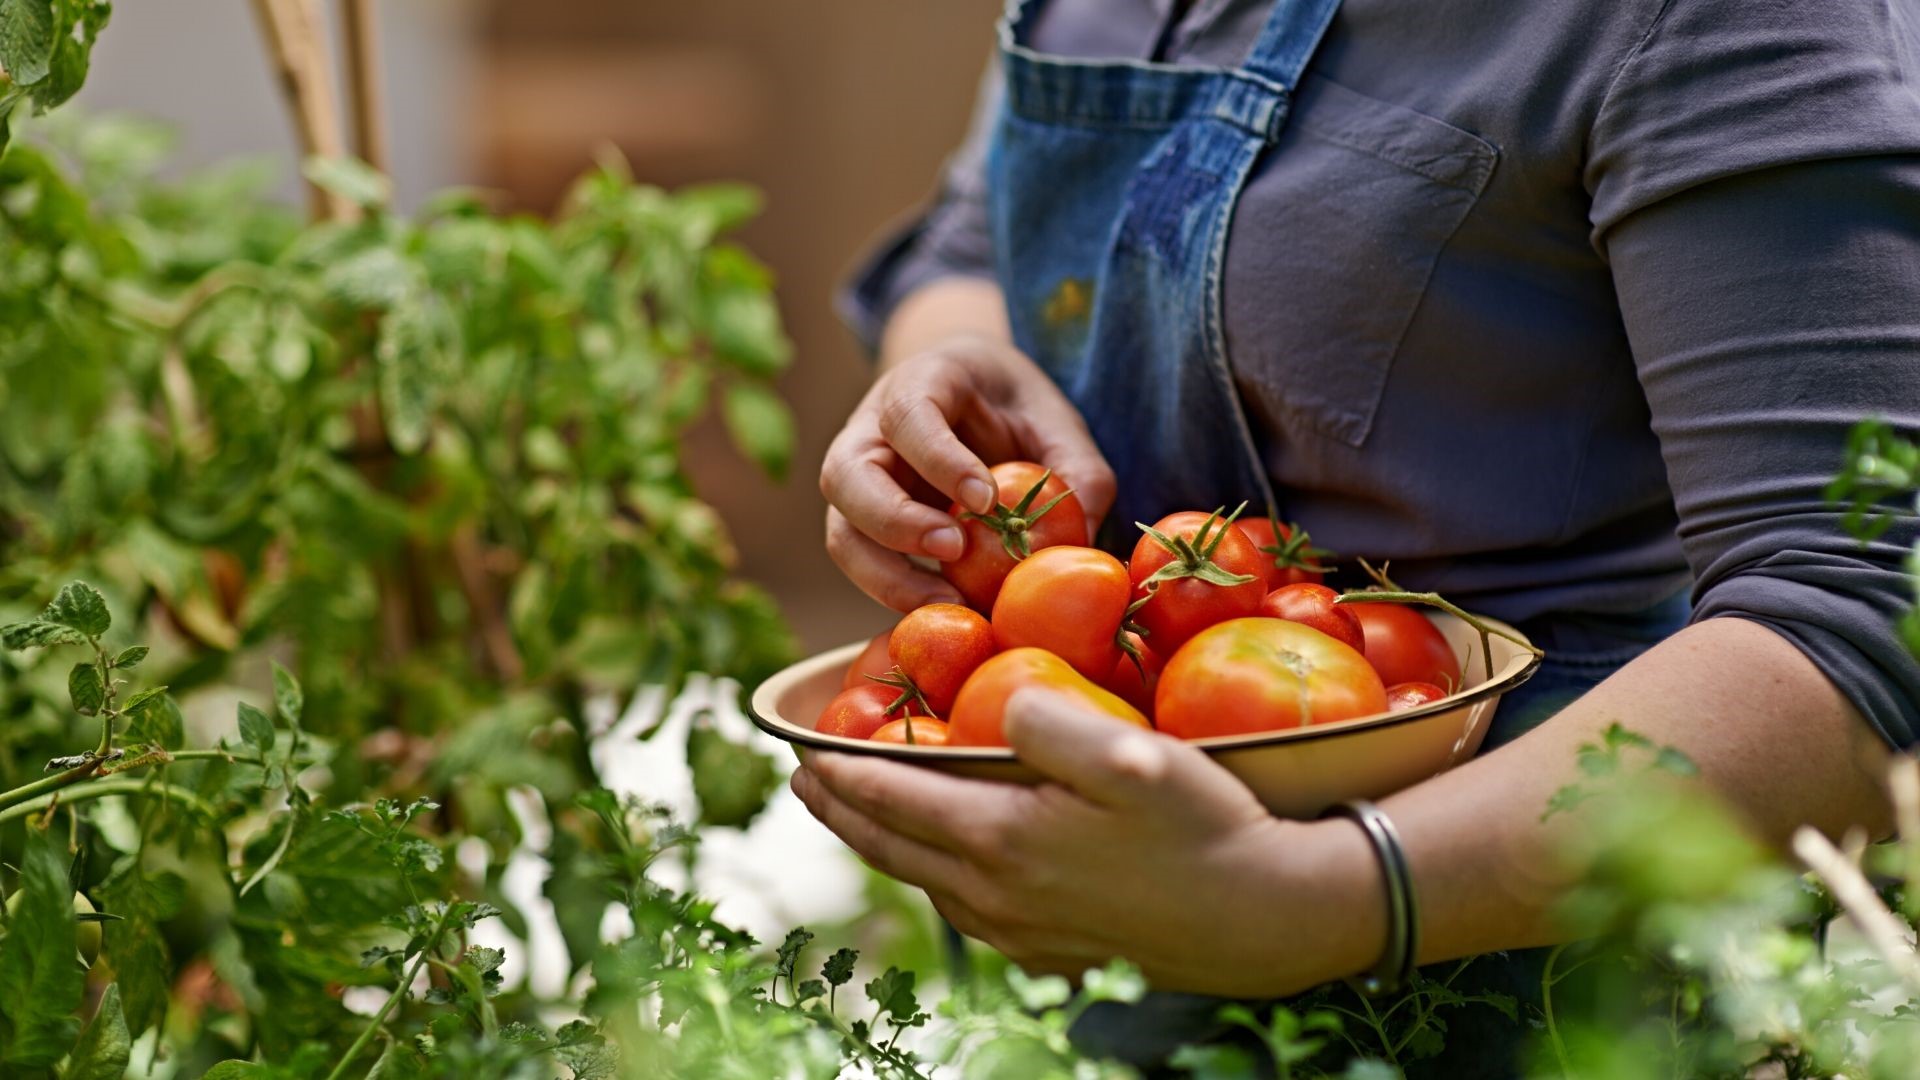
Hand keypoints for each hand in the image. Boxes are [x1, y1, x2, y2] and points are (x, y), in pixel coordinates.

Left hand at [790, 688, 1380, 995]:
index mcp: (1002, 841)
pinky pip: (967, 913)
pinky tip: (947, 868)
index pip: (894, 800)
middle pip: (893, 849)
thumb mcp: (1134, 756)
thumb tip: (995, 698)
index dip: (841, 774)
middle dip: (841, 813)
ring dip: (886, 847)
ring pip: (927, 885)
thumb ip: (1053, 719)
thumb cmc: (1205, 826)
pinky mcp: (1052, 953)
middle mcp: (997, 897)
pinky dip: (935, 880)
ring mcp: (1023, 932)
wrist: (1264, 919)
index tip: (801, 751)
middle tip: (805, 784)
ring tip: (864, 817)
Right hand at [821, 334, 1114, 610]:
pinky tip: (946, 612)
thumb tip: (1083, 535)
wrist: (978, 404)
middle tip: (955, 551)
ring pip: (842, 533)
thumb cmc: (1015, 409)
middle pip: (845, 476)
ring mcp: (859, 484)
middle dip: (895, 521)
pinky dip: (898, 595)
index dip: (938, 458)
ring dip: (887, 575)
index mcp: (918, 383)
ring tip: (950, 602)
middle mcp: (869, 432)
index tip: (984, 499)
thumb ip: (1079, 469)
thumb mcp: (1055, 421)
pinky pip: (865, 567)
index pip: (907, 415)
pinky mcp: (865, 530)